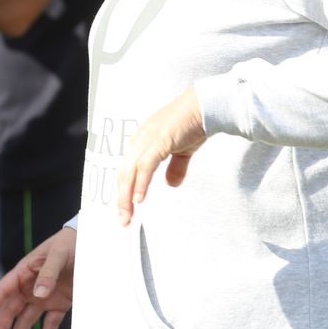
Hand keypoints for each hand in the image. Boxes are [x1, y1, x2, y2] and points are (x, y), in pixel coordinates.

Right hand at [0, 226, 74, 328]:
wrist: (89, 245)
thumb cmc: (68, 245)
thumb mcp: (58, 255)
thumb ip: (48, 274)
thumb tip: (38, 294)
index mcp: (24, 272)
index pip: (4, 290)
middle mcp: (31, 287)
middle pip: (12, 309)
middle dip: (3, 326)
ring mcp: (45, 296)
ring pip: (28, 319)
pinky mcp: (60, 304)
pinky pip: (51, 323)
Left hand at [116, 86, 206, 225]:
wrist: (206, 106)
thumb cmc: (193, 125)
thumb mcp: (182, 151)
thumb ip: (176, 167)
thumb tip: (171, 185)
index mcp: (141, 142)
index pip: (127, 171)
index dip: (125, 192)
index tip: (126, 212)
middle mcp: (138, 141)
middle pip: (123, 174)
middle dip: (121, 199)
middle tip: (123, 221)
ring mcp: (146, 140)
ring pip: (130, 172)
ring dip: (127, 196)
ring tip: (127, 216)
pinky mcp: (159, 141)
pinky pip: (145, 166)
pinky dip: (141, 183)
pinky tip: (139, 199)